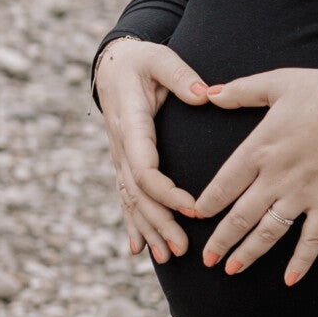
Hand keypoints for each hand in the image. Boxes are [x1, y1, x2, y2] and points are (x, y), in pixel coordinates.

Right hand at [92, 39, 206, 263]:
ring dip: (149, 230)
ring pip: (131, 201)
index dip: (166, 192)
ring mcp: (119, 158)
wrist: (113, 65)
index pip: (144, 168)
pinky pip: (126, 197)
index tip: (193, 207)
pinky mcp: (123, 163)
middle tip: (183, 248)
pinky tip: (138, 249)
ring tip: (169, 258)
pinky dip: (132, 224)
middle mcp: (121, 147)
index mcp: (131, 124)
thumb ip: (181, 76)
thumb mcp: (159, 58)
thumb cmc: (141, 60)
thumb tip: (205, 94)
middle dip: (160, 223)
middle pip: (138, 194)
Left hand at [191, 67, 317, 283]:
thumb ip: (239, 91)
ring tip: (232, 270)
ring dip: (249, 253)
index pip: (223, 184)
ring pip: (269, 232)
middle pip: (240, 216)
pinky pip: (312, 239)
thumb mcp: (276, 83)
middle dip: (221, 239)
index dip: (207, 203)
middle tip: (207, 259)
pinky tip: (289, 280)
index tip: (196, 216)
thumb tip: (207, 93)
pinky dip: (302, 261)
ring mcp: (302, 195)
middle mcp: (275, 178)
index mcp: (259, 149)